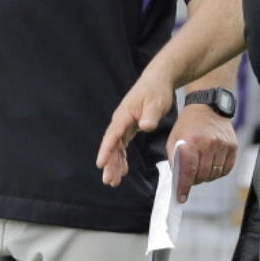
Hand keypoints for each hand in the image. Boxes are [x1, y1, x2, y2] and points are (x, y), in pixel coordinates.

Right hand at [96, 69, 175, 186]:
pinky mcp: (129, 126)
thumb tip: (145, 126)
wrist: (158, 80)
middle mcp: (121, 120)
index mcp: (124, 114)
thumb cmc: (157, 90)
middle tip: (109, 180)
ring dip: (114, 163)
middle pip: (111, 144)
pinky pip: (122, 144)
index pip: (112, 135)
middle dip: (109, 163)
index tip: (101, 164)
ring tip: (114, 181)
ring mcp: (124, 123)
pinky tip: (123, 169)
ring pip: (116, 146)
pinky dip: (121, 156)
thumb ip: (150, 116)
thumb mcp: (156, 103)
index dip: (106, 150)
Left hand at [166, 104, 236, 201]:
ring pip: (214, 174)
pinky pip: (226, 169)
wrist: (207, 107)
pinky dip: (218, 171)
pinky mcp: (232, 146)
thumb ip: (174, 159)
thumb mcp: (174, 139)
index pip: (188, 172)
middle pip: (202, 175)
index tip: (181, 198)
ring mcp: (222, 145)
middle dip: (195, 180)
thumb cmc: (187, 125)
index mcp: (190, 142)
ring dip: (206, 176)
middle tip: (191, 177)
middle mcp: (208, 144)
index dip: (184, 187)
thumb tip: (178, 180)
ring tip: (201, 168)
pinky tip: (212, 165)